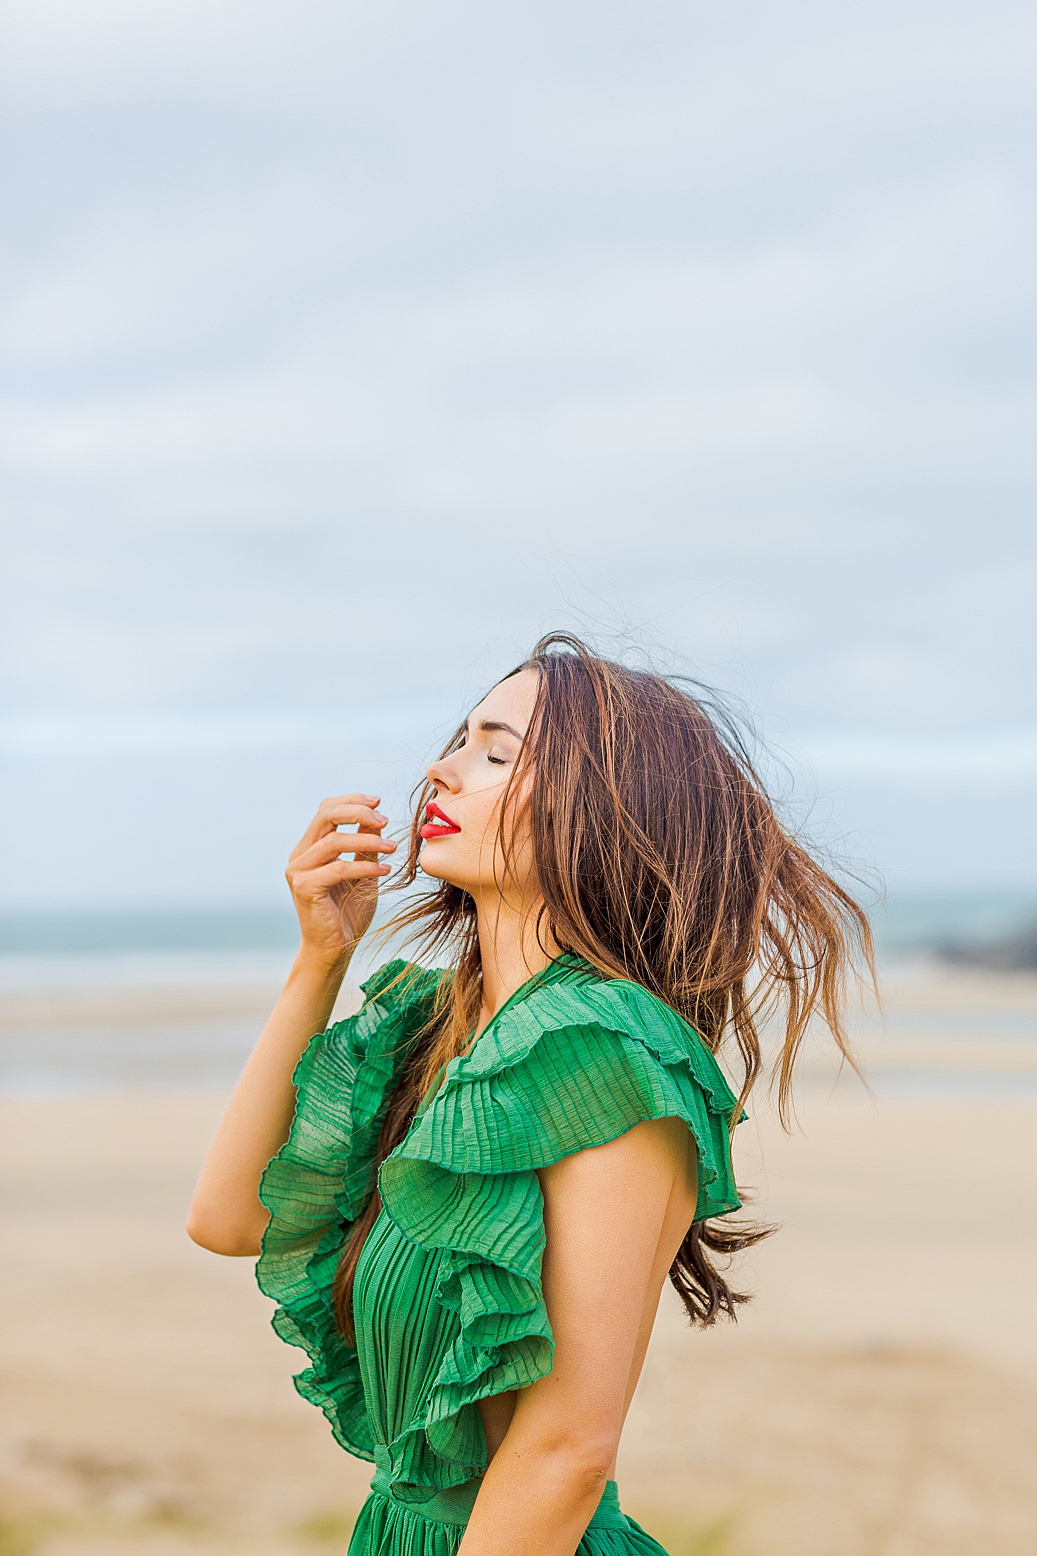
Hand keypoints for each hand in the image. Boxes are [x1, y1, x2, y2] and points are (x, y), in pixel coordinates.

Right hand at [285, 794, 396, 965]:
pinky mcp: (304, 887)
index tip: (379, 802)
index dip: (352, 801)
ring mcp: (298, 871)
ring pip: (334, 840)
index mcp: (309, 848)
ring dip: (368, 840)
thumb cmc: (347, 914)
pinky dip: (365, 866)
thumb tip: (376, 819)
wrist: (334, 950)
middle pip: (325, 815)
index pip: (326, 810)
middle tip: (385, 820)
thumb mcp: (362, 872)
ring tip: (392, 847)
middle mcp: (299, 856)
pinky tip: (385, 869)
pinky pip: (338, 868)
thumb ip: (364, 847)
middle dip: (358, 811)